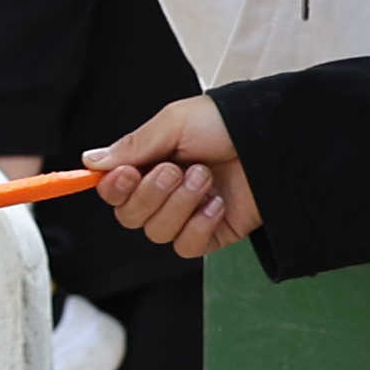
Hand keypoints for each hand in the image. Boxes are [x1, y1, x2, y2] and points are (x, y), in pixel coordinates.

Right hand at [84, 96, 255, 257]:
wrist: (277, 141)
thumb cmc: (229, 123)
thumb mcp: (175, 122)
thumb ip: (133, 146)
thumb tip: (91, 162)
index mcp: (150, 162)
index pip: (114, 189)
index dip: (114, 188)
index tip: (127, 174)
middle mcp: (165, 192)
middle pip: (130, 216)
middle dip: (151, 194)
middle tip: (176, 169)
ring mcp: (188, 215)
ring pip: (157, 232)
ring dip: (180, 205)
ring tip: (205, 178)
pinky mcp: (212, 234)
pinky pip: (187, 246)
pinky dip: (199, 225)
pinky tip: (217, 202)